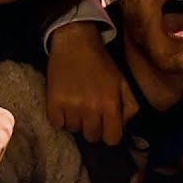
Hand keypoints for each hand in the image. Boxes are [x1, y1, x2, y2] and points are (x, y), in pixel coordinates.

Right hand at [46, 21, 138, 144]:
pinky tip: (65, 104)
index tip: (106, 126)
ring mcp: (71, 107)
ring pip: (74, 130)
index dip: (110, 134)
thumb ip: (130, 106)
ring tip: (77, 104)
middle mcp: (91, 108)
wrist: (75, 43)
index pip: (112, 139)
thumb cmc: (101, 64)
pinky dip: (60, 117)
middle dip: (93, 127)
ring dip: (76, 121)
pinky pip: (57, 124)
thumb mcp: (122, 82)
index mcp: (110, 104)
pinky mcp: (53, 103)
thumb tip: (123, 126)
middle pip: (92, 137)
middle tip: (90, 111)